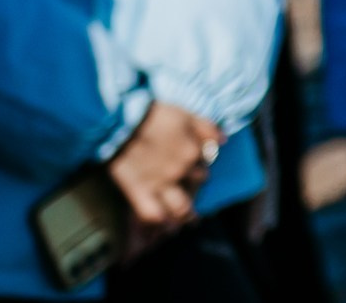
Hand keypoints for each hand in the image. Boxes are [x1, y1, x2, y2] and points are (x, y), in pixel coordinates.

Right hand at [106, 101, 218, 244]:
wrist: (122, 123)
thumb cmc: (154, 115)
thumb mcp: (187, 115)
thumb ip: (207, 129)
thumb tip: (224, 140)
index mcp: (193, 151)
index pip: (205, 160)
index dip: (201, 161)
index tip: (197, 163)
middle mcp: (180, 171)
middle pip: (196, 181)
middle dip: (196, 182)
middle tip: (191, 185)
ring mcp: (160, 184)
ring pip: (180, 206)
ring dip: (186, 215)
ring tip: (189, 220)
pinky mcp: (138, 192)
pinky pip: (152, 214)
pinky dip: (160, 223)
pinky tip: (165, 229)